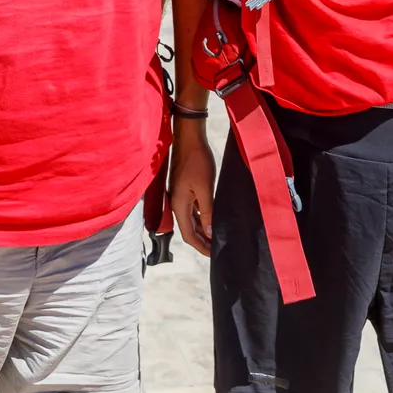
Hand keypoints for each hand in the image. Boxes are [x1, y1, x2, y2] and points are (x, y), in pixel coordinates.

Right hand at [169, 119, 216, 255]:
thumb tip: (210, 233)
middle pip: (188, 229)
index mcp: (179, 205)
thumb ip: (207, 211)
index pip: (188, 235)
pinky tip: (211, 219)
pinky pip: (192, 209)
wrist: (189, 137)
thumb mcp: (205, 188)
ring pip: (190, 219)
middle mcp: (176, 202)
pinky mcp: (184, 188)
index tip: (213, 255)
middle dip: (202, 241)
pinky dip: (201, 217)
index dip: (201, 247)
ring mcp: (179, 195)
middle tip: (216, 250)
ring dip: (201, 230)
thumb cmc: (197, 159)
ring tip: (215, 238)